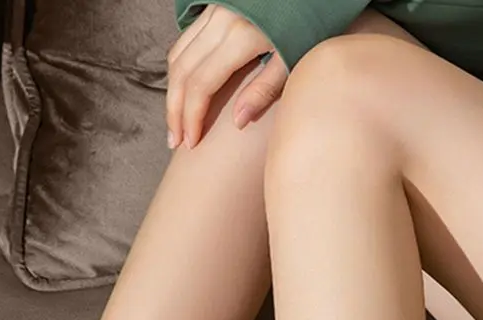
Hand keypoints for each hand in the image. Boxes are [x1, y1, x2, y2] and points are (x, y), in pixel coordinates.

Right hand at [166, 5, 287, 148]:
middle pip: (182, 72)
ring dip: (173, 92)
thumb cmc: (309, 23)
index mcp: (241, 36)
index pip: (201, 85)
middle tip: (176, 141)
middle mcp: (221, 21)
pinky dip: (179, 69)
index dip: (191, 118)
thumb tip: (237, 122)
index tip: (191, 143)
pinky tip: (183, 92)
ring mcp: (214, 11)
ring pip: (178, 56)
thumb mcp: (293, 59)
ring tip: (176, 121)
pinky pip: (185, 41)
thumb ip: (265, 89)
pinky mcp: (213, 7)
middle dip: (174, 111)